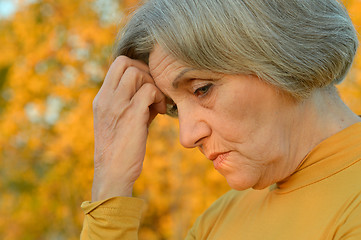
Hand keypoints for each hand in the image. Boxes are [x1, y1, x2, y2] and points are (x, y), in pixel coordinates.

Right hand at [91, 56, 165, 201]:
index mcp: (102, 98)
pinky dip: (158, 97)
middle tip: (154, 92)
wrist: (113, 172)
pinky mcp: (132, 115)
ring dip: (152, 84)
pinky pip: (149, 90)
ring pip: (137, 72)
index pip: (117, 64)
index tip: (147, 85)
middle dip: (145, 72)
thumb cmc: (120, 148)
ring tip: (158, 104)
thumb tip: (152, 91)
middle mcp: (106, 98)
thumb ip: (131, 102)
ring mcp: (117, 105)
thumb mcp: (120, 120)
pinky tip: (160, 111)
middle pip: (125, 62)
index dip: (137, 68)